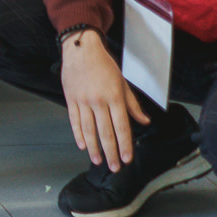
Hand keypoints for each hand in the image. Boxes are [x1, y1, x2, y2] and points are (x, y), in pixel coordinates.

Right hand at [59, 29, 147, 168]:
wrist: (81, 49)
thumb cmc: (103, 64)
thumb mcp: (123, 83)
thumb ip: (133, 104)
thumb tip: (144, 121)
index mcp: (114, 97)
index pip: (122, 127)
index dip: (125, 145)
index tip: (127, 158)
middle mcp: (98, 101)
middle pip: (105, 133)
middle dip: (111, 152)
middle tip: (114, 167)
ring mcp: (83, 101)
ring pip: (89, 130)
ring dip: (94, 148)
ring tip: (98, 160)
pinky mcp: (71, 99)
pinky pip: (74, 121)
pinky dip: (78, 135)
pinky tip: (82, 145)